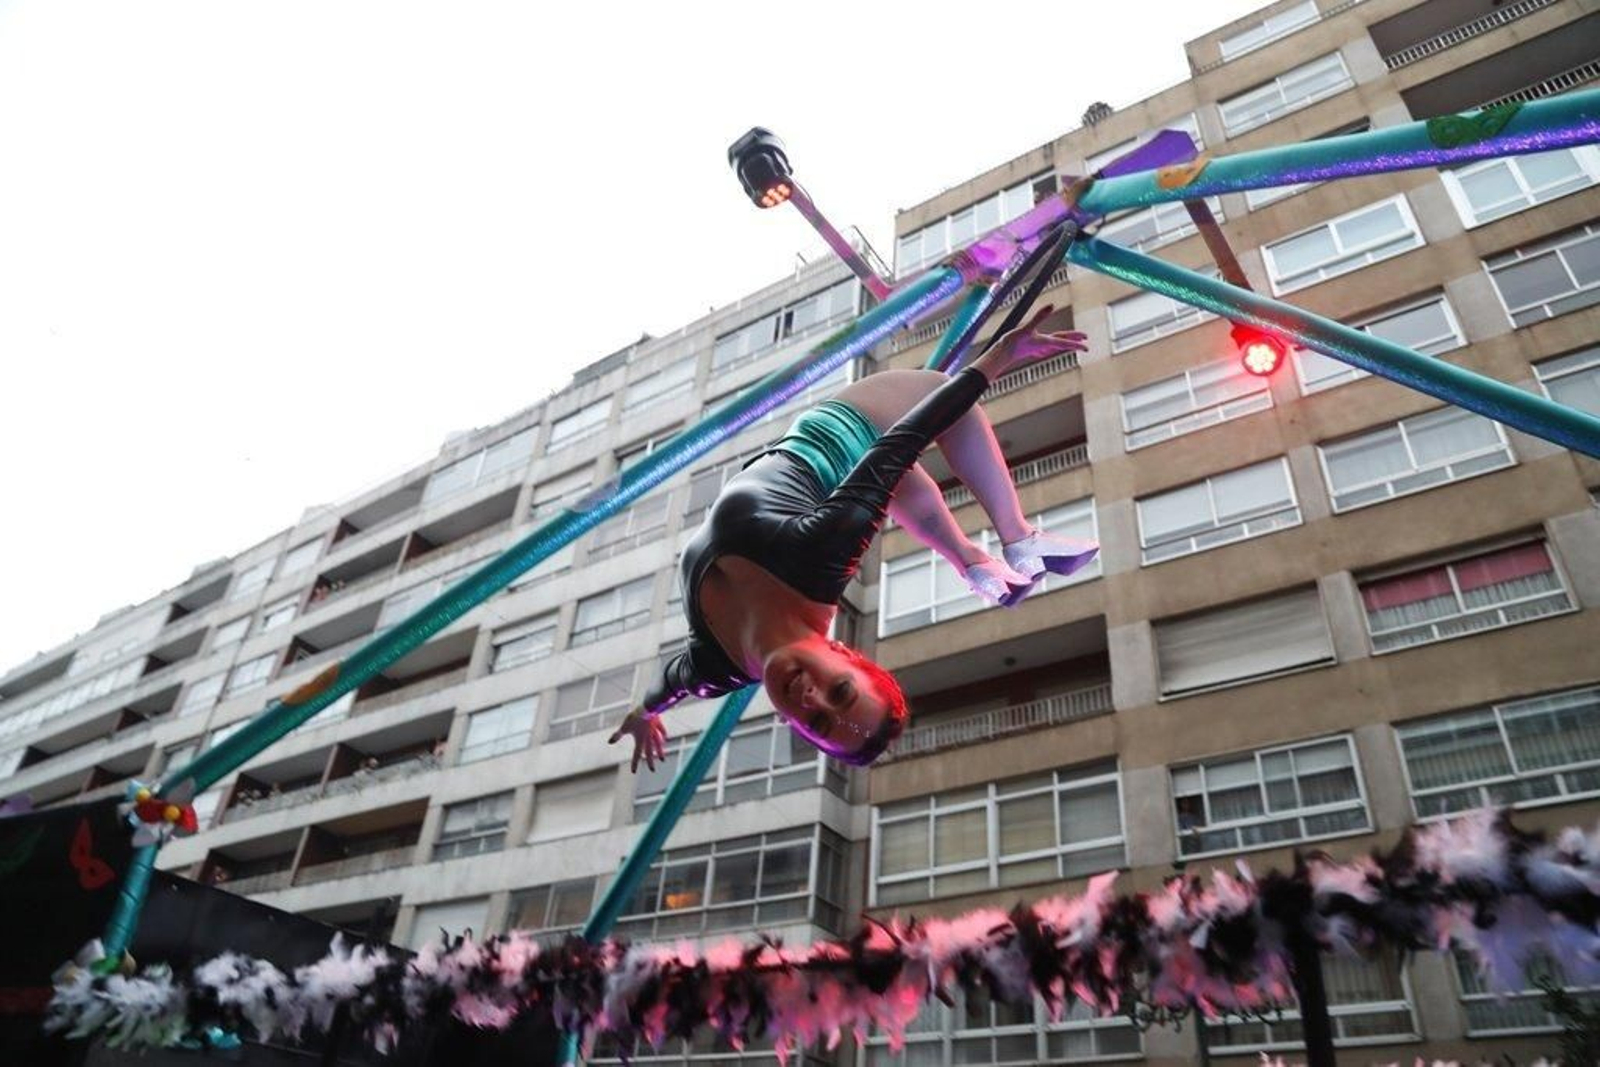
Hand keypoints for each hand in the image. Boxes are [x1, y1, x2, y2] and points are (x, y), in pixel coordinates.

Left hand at [608, 706, 666, 772]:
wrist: (648, 707)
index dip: (634, 762)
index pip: (636, 753)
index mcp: (640, 739)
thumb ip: (618, 735)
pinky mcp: (658, 723)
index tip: (634, 771)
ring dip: (659, 752)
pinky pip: (662, 731)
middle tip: (652, 770)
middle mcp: (648, 737)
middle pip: (649, 752)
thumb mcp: (625, 727)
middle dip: (650, 761)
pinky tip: (665, 738)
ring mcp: (654, 731)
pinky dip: (663, 736)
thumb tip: (609, 742)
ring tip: (662, 759)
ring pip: (658, 744)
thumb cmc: (635, 717)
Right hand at [973, 305, 1088, 379]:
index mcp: (1045, 341)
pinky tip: (1047, 350)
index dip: (1076, 343)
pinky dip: (1050, 348)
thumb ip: (1039, 316)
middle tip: (1085, 342)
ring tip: (1070, 345)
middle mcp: (1043, 346)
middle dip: (1073, 342)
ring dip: (1063, 345)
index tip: (1087, 346)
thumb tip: (1052, 305)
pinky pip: (1044, 348)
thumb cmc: (1012, 343)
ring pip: (1054, 346)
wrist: (1000, 356)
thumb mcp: (1026, 328)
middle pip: (1062, 343)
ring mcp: (1036, 348)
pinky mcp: (1029, 349)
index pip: (1064, 342)